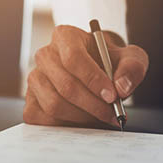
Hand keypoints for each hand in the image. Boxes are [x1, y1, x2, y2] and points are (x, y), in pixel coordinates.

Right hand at [23, 25, 148, 127]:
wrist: (98, 72)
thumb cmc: (110, 62)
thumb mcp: (130, 58)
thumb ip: (132, 67)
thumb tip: (121, 87)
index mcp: (65, 36)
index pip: (73, 58)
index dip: (93, 79)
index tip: (113, 96)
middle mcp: (45, 55)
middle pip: (65, 85)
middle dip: (93, 105)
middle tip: (113, 113)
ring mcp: (35, 79)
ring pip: (54, 105)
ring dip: (83, 117)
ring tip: (102, 117)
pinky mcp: (30, 101)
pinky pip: (44, 120)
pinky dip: (67, 126)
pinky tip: (84, 121)